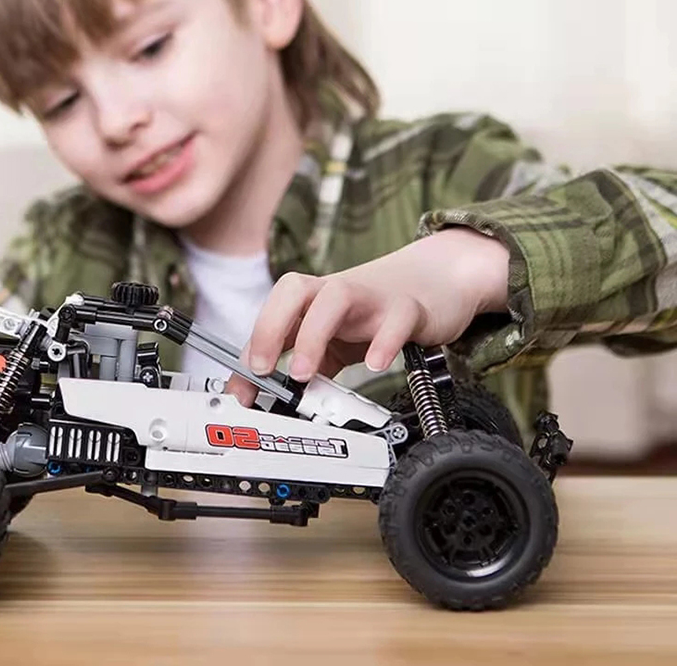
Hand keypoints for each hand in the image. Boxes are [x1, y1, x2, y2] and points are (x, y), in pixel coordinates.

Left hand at [226, 228, 508, 406]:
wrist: (435, 280)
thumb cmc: (376, 311)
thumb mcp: (336, 337)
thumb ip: (308, 362)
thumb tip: (271, 396)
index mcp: (314, 300)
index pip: (272, 315)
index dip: (251, 348)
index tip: (242, 389)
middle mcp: (337, 293)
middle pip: (293, 289)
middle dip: (271, 327)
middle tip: (263, 369)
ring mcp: (372, 297)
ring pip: (337, 295)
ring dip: (314, 333)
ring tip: (306, 374)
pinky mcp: (409, 308)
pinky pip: (396, 317)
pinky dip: (383, 341)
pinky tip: (375, 365)